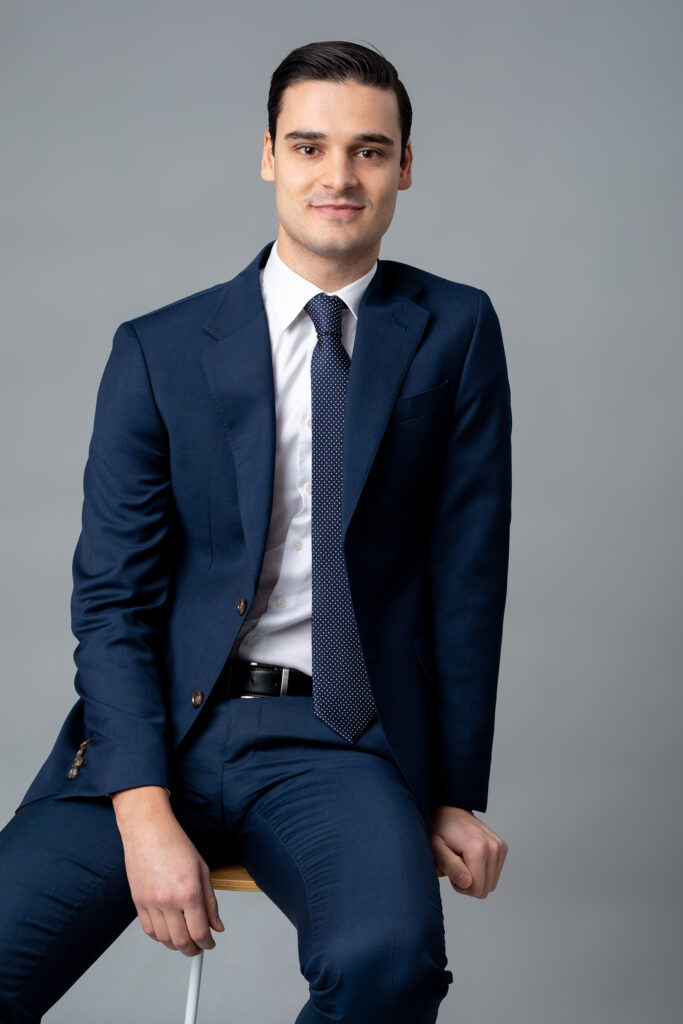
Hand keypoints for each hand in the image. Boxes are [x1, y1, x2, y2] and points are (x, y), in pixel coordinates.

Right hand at [112, 786, 224, 955]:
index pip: (199, 932)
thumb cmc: (175, 844)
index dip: (207, 943)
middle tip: (199, 948)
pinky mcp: (137, 902)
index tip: (210, 944)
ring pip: (164, 940)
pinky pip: (149, 931)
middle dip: (193, 950)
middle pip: (181, 941)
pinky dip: (160, 937)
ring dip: (176, 945)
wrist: (147, 831)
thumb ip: (210, 902)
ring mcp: (151, 903)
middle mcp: (169, 900)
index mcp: (189, 891)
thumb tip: (217, 927)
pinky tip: (168, 932)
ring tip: (185, 940)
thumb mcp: (202, 870)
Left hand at [429, 804, 507, 898]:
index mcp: (478, 848)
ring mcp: (500, 847)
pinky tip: (472, 858)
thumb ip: (451, 866)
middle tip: (456, 866)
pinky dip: (483, 871)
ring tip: (463, 861)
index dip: (461, 887)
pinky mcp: (502, 848)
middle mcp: (493, 847)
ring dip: (476, 878)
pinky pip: (495, 874)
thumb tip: (467, 884)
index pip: (477, 889)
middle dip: (469, 884)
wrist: (451, 810)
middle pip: (486, 889)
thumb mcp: (437, 848)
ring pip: (491, 883)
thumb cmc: (441, 828)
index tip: (451, 870)